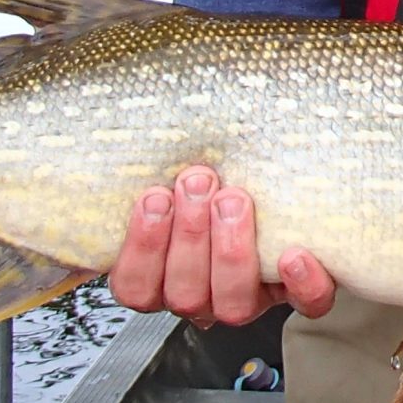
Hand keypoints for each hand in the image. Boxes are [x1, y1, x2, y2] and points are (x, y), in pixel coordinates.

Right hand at [107, 166, 337, 325]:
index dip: (142, 248)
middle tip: (198, 182)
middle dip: (189, 238)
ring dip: (232, 252)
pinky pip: (307, 304)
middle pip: (184, 295)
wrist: (286, 165)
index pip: (135, 286)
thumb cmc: (218, 161)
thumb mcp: (170, 156)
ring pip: (234, 305)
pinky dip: (303, 284)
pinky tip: (294, 252)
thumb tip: (94, 96)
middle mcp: (203, 291)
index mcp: (160, 272)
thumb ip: (145, 150)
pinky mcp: (304, 290)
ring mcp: (253, 293)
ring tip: (235, 199)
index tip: (153, 195)